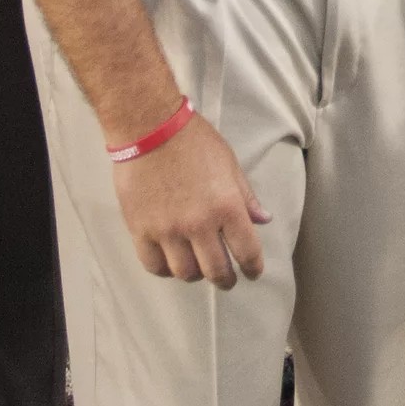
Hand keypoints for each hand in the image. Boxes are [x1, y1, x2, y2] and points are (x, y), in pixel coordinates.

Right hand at [111, 112, 271, 288]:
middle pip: (216, 270)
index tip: (253, 272)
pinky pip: (154, 265)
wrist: (149, 126)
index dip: (253, 267)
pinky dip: (165, 270)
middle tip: (228, 279)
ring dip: (195, 275)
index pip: (247, 251)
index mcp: (226, 205)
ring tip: (198, 268)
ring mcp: (168, 229)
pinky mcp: (141, 229)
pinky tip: (171, 263)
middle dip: (226, 279)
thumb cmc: (192, 140)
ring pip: (185, 273)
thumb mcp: (229, 163)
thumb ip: (246, 196)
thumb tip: (263, 219)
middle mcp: (199, 223)